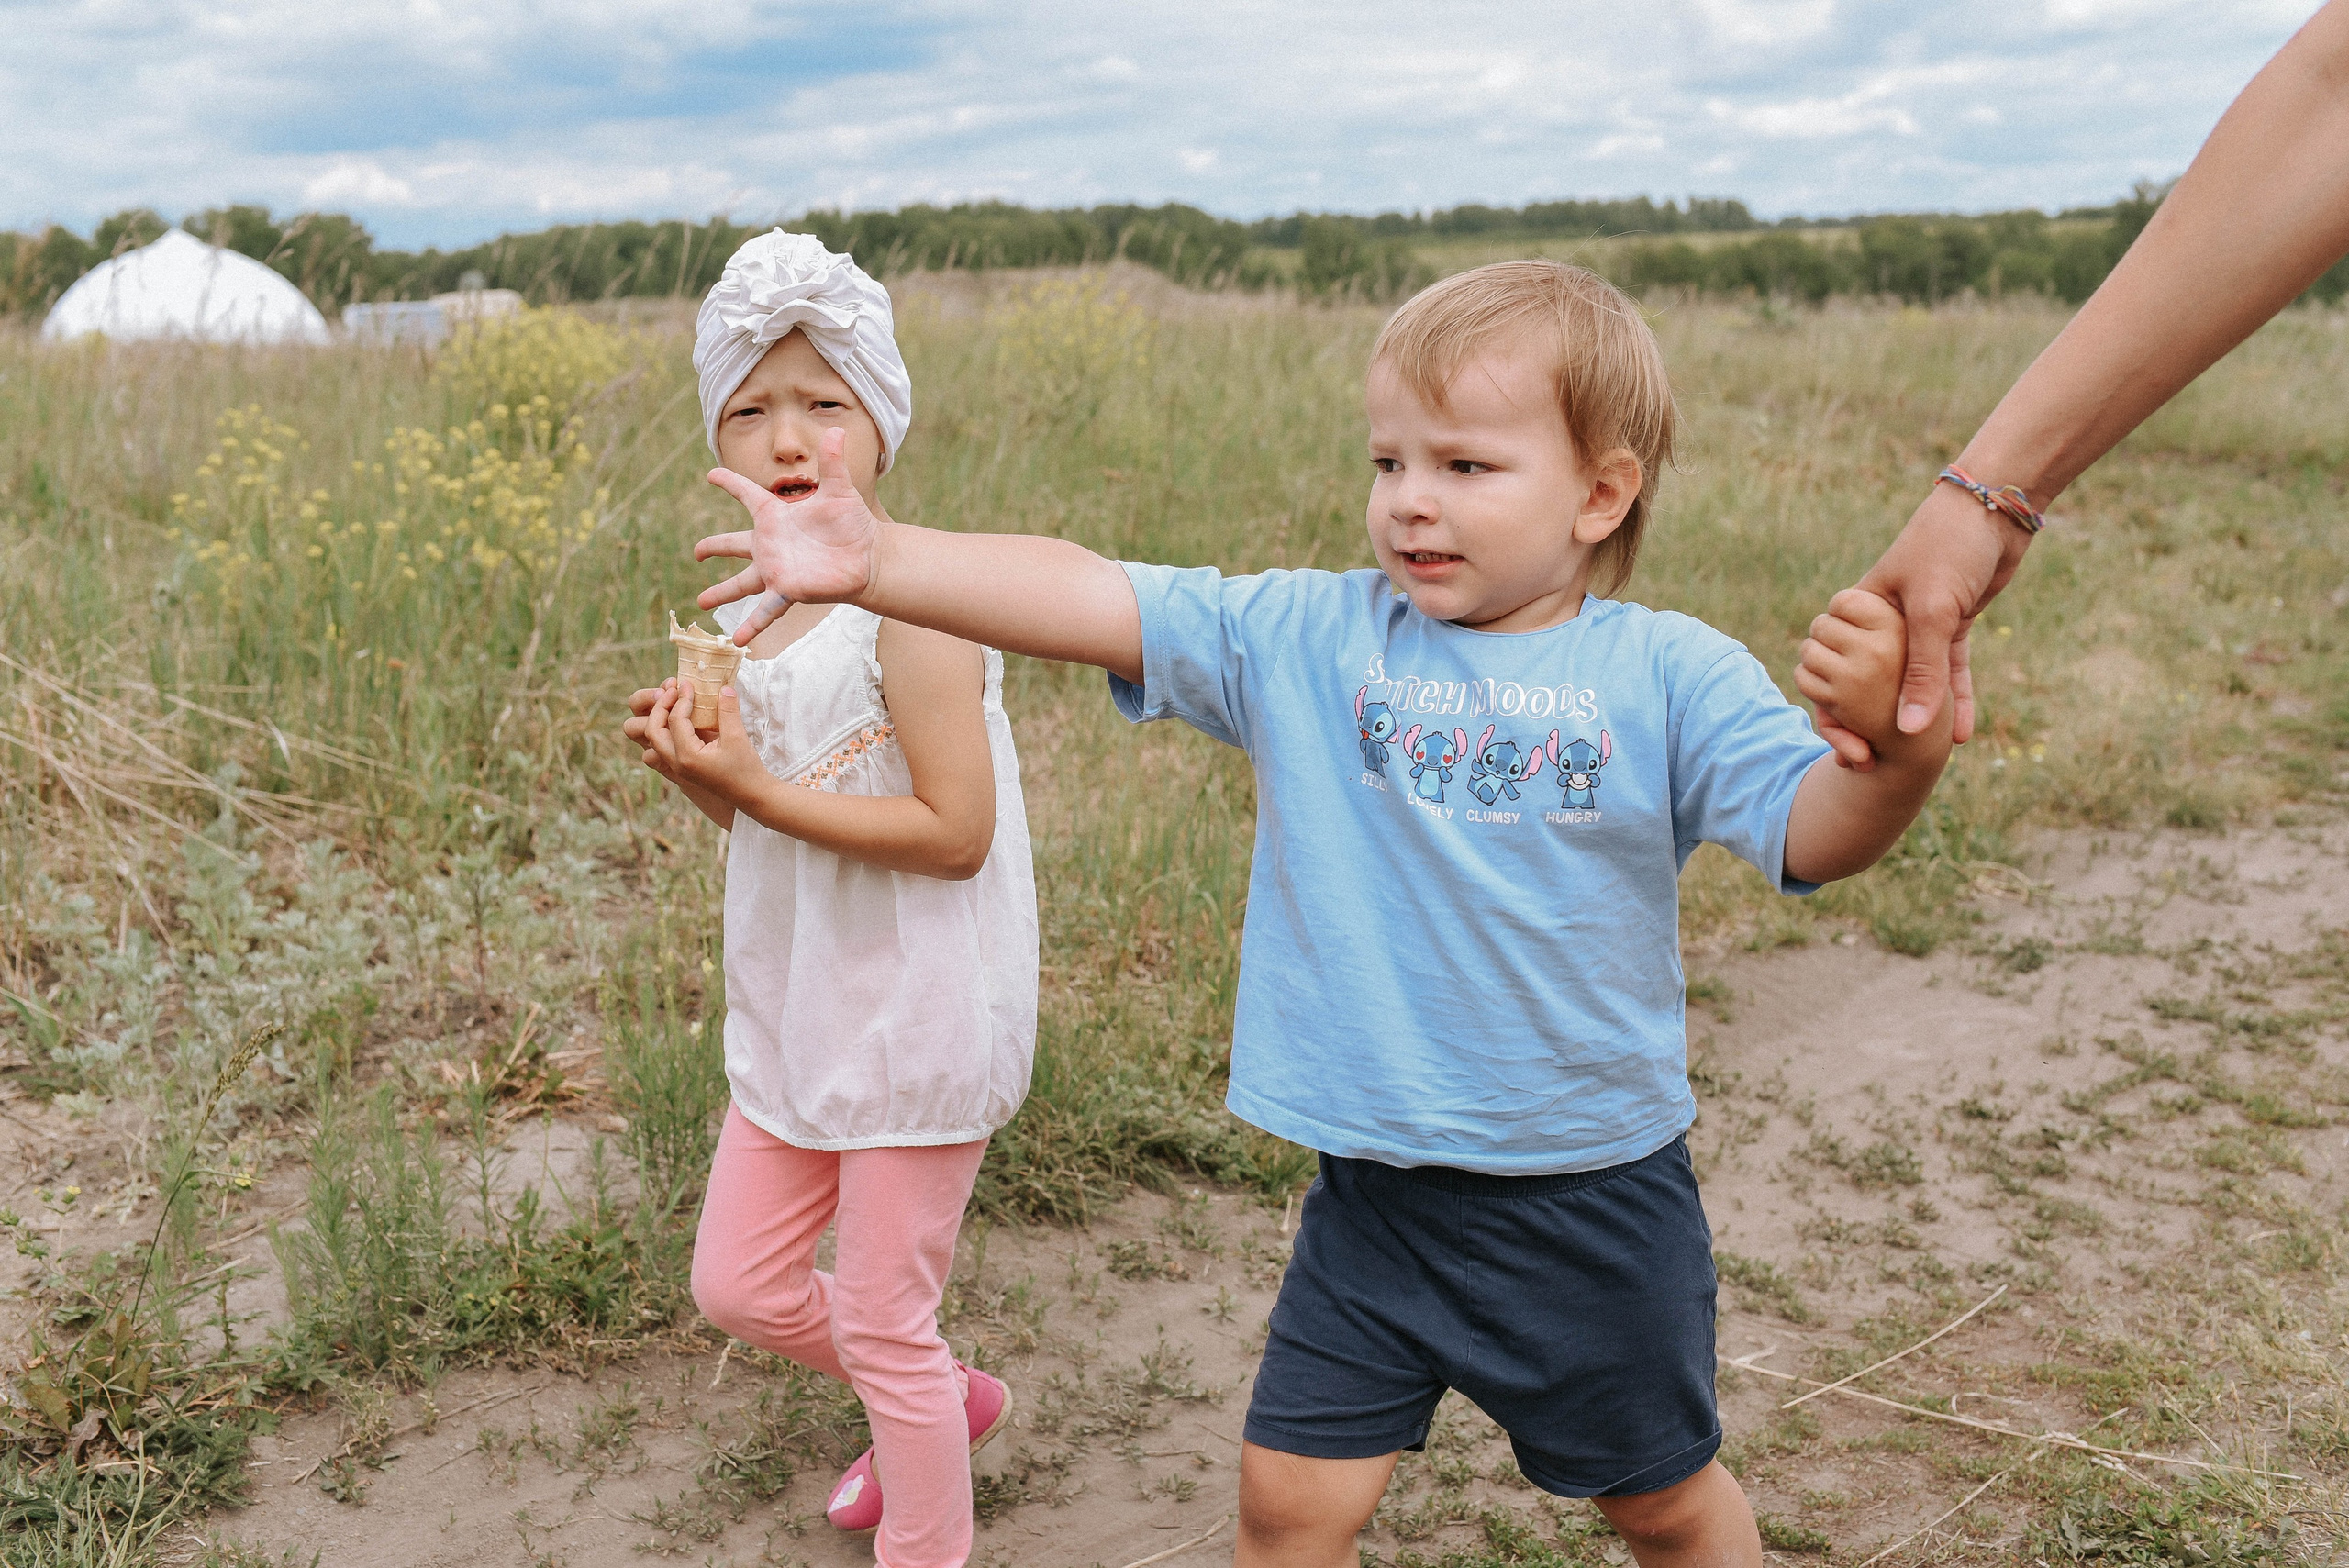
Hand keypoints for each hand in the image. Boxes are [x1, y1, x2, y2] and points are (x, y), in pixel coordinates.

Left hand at [627, 681, 772, 805]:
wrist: (751, 795)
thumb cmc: (746, 769)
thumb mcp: (737, 737)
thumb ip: (728, 711)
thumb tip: (724, 687)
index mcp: (688, 757)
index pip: (675, 720)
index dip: (681, 698)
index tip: (690, 684)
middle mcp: (677, 763)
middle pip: (653, 730)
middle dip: (660, 706)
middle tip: (674, 690)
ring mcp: (677, 767)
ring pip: (654, 739)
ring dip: (659, 718)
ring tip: (673, 702)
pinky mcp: (682, 767)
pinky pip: (663, 746)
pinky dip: (666, 729)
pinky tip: (681, 718)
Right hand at [694, 426, 880, 645]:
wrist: (869, 557)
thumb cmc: (853, 524)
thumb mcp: (841, 490)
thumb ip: (832, 461)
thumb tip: (834, 428)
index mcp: (777, 515)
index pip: (746, 495)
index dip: (729, 483)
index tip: (712, 474)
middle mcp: (771, 543)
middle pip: (734, 544)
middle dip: (714, 547)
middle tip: (696, 552)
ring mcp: (776, 568)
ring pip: (741, 582)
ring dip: (721, 592)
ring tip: (700, 603)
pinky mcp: (787, 589)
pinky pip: (766, 609)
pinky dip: (752, 624)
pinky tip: (738, 641)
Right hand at [1816, 485, 2029, 767]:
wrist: (1996, 507)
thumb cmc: (1948, 546)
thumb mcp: (1932, 613)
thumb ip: (1921, 674)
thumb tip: (1908, 732)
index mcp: (1858, 612)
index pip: (1830, 671)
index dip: (1834, 715)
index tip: (1853, 752)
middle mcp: (1880, 622)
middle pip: (1866, 684)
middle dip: (1869, 725)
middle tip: (1874, 762)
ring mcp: (1918, 625)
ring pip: (1910, 682)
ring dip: (1915, 716)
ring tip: (1920, 757)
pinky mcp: (1954, 625)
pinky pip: (1950, 671)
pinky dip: (1956, 699)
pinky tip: (1964, 732)